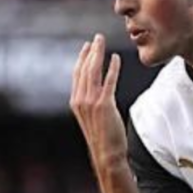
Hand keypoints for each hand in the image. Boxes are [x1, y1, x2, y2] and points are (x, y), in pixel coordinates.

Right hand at [70, 34, 125, 172]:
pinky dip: (112, 68)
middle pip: (84, 68)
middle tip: (97, 38)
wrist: (107, 154)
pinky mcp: (104, 105)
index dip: (82, 58)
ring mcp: (91, 102)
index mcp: (76, 102)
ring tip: (103, 42)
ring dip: (98, 54)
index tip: (88, 47)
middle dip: (90, 51)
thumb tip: (99, 94)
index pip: (77, 74)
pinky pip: (109, 81)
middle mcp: (80, 100)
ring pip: (93, 71)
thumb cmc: (103, 138)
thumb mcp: (92, 118)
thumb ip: (92, 104)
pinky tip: (116, 59)